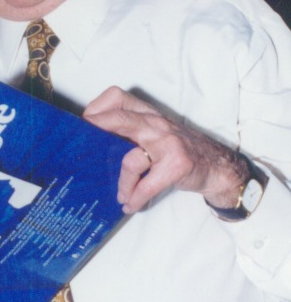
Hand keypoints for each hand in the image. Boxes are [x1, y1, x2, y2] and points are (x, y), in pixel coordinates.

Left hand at [83, 86, 247, 213]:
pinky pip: (148, 184)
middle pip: (119, 119)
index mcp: (146, 113)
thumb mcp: (154, 131)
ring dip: (122, 183)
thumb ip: (130, 131)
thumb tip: (92, 145)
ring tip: (120, 195)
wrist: (217, 166)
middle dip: (98, 131)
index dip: (96, 109)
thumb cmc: (178, 149)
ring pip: (131, 159)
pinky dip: (137, 197)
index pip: (116, 97)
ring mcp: (167, 143)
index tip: (84, 127)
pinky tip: (131, 204)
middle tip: (84, 151)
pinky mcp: (177, 164)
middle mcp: (155, 123)